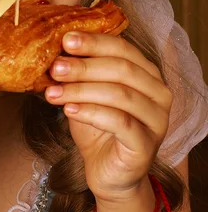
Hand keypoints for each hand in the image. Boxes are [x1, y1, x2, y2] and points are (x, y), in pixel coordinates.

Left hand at [45, 32, 172, 201]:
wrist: (107, 172)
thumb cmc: (97, 127)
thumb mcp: (85, 93)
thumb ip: (78, 72)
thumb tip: (55, 50)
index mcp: (146, 73)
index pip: (122, 48)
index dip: (94, 42)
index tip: (66, 39)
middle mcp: (158, 93)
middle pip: (121, 69)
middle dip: (84, 66)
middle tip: (55, 68)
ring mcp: (157, 119)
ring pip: (119, 94)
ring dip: (81, 90)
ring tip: (53, 92)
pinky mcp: (147, 144)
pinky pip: (119, 122)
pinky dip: (90, 112)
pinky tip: (68, 110)